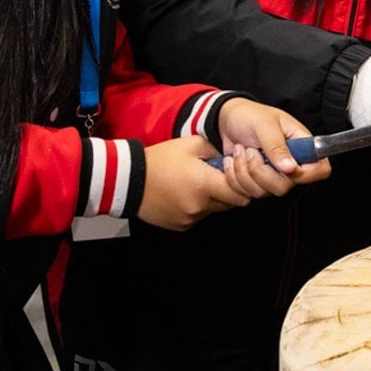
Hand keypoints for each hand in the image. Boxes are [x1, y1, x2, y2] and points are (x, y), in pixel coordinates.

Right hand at [137, 136, 253, 231]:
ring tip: (194, 184)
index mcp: (205, 185)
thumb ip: (216, 151)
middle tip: (215, 178)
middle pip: (229, 204)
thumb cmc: (159, 160)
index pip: (240, 194)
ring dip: (211, 200)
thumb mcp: (191, 144)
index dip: (242, 184)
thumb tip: (232, 159)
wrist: (128, 180)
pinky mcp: (180, 226)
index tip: (236, 176)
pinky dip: (196, 208)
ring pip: (213, 211)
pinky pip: (197, 217)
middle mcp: (199, 205)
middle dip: (228, 192)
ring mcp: (189, 218)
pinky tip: (183, 194)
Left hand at [217, 97, 331, 194]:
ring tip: (241, 150)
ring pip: (262, 192)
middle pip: (285, 187)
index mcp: (302, 146)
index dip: (306, 174)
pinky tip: (234, 160)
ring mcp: (273, 177)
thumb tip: (291, 168)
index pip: (320, 169)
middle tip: (251, 151)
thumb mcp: (264, 124)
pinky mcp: (256, 183)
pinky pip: (245, 194)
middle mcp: (290, 165)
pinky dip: (233, 178)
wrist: (226, 120)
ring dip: (243, 171)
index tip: (286, 166)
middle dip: (260, 171)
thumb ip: (277, 146)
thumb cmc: (249, 115)